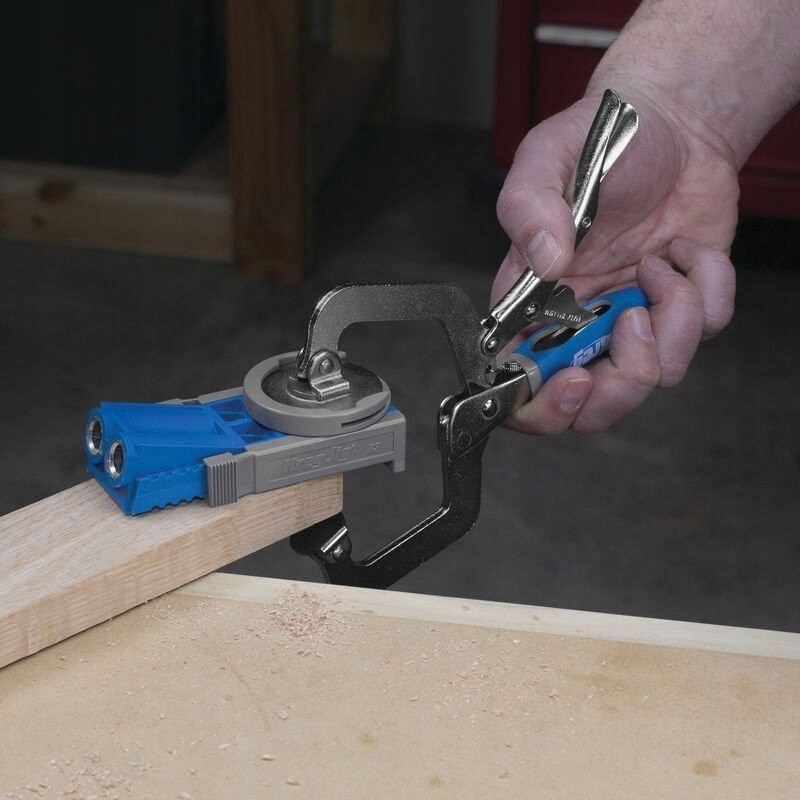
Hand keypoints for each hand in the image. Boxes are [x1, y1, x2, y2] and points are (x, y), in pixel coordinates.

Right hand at [493, 86, 736, 433]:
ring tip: (660, 264)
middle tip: (633, 328)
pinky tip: (685, 249)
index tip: (573, 378)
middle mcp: (578, 323)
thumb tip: (546, 264)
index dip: (541, 405)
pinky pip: (706, 330)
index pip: (519, 384)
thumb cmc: (599, 140)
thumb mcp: (547, 158)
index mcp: (532, 304)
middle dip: (620, 388)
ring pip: (656, 376)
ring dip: (672, 320)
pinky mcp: (681, 308)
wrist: (672, 123)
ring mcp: (632, 320)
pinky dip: (708, 286)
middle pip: (590, 408)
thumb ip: (528, 208)